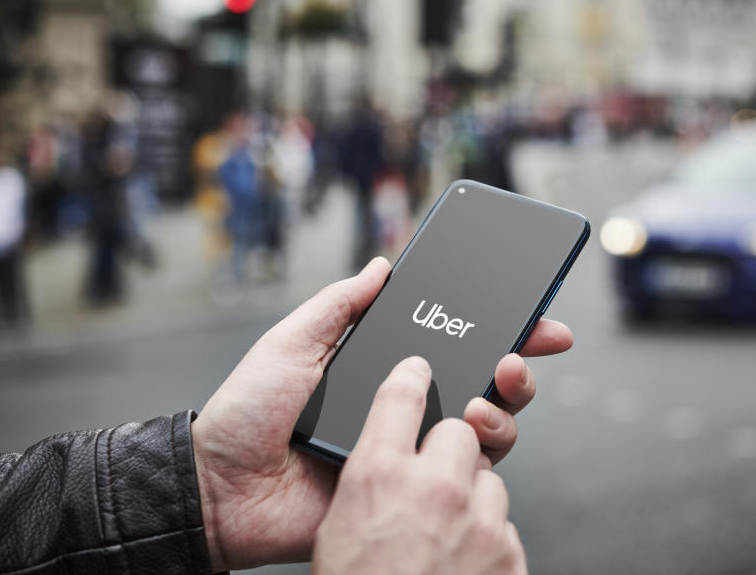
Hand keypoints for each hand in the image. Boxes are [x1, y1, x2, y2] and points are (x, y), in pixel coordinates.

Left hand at [192, 257, 571, 569]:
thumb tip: (383, 265)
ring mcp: (409, 450)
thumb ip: (339, 305)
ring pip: (485, 429)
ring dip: (505, 406)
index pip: (450, 344)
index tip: (533, 313)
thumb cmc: (248, 413)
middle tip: (526, 351)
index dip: (495, 328)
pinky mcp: (407, 491)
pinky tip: (471, 436)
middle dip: (518, 364)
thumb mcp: (292, 344)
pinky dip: (481, 455)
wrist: (221, 488)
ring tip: (488, 393)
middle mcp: (405, 408)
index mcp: (381, 371)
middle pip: (481, 384)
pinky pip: (463, 476)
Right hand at [313, 357, 527, 574]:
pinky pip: (504, 524)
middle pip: (461, 428)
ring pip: (490, 476)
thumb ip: (368, 481)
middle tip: (436, 475)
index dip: (413, 374)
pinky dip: (487, 537)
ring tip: (444, 532)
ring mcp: (477, 520)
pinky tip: (460, 561)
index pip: (401, 394)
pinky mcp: (508, 554)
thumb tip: (392, 457)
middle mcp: (431, 487)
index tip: (420, 368)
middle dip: (453, 444)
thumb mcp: (339, 529)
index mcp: (376, 476)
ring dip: (472, 495)